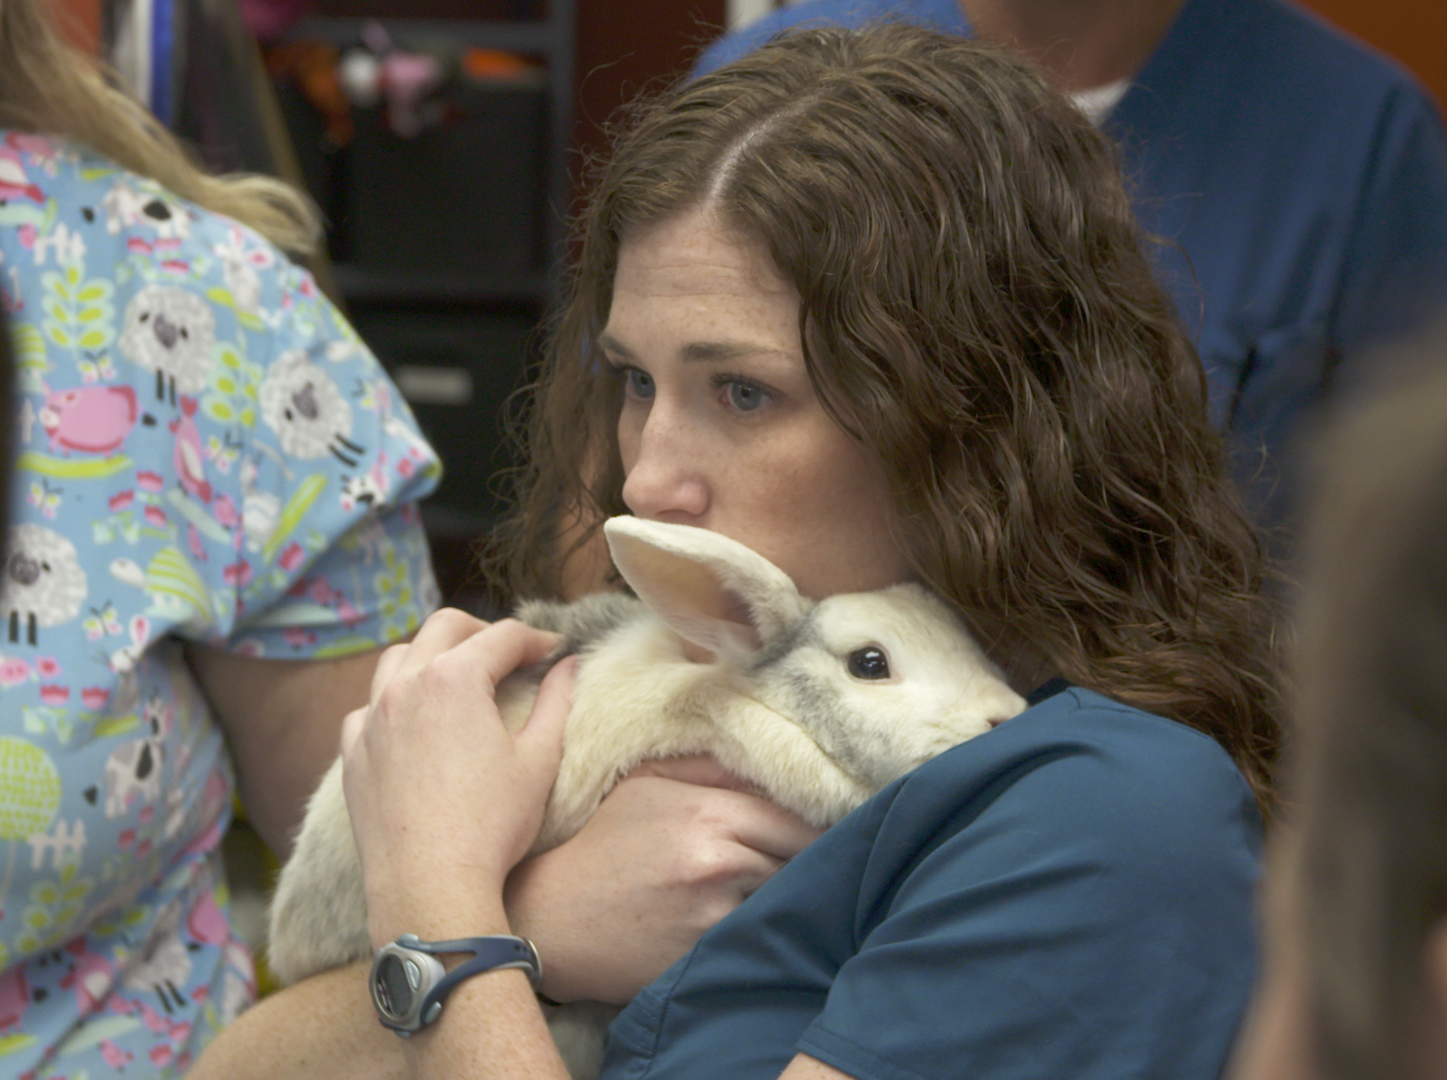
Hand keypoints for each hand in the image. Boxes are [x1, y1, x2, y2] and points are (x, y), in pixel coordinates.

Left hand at [340, 609, 576, 944]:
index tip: (555, 652)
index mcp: (456, 678)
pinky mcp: (353, 754)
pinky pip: (368, 706)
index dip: (536, 639)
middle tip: (510, 655)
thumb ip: (557, 702)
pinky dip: (393, 699)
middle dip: (483, 632)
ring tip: (459, 679)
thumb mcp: (539, 760)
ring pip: (398, 658)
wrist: (429, 886)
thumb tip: (570, 666)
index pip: (503, 636)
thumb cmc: (491, 825)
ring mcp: (372, 718)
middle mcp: (406, 685)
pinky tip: (413, 722)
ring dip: (432, 656)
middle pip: (445, 627)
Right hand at [505, 755, 822, 1003]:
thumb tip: (766, 762)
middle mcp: (722, 863)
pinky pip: (761, 941)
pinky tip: (767, 929)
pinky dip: (769, 933)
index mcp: (711, 815)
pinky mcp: (710, 959)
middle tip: (827, 863)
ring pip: (788, 903)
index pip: (799, 819)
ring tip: (803, 895)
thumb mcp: (646, 786)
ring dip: (796, 898)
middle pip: (805, 863)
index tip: (835, 827)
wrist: (552, 921)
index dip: (823, 824)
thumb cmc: (602, 846)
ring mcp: (717, 917)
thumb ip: (709, 768)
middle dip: (817, 862)